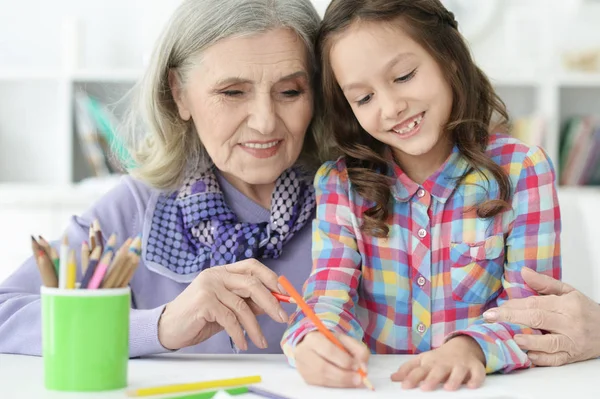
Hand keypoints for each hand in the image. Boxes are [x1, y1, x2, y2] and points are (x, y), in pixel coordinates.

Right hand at [158, 259, 287, 350]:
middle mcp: (216, 274)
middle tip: (282, 318)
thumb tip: (274, 304)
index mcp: (223, 271)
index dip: (271, 278)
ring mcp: (209, 286)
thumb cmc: (199, 317)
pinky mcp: (204, 302)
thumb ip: (247, 302)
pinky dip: (240, 334)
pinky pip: (230, 319)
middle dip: (271, 302)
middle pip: (252, 284)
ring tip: (261, 341)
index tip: (285, 294)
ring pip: (242, 306)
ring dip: (255, 327)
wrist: (168, 327)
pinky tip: (244, 344)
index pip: (252, 266)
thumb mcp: (227, 308)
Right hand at [294, 331, 369, 387]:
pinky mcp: (306, 378)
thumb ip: (358, 350)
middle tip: (358, 379)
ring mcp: (303, 367)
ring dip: (341, 382)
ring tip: (354, 382)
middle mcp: (304, 352)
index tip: (357, 366)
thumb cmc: (331, 342)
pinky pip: (321, 385)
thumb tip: (363, 367)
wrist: (313, 346)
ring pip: (322, 379)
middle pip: (323, 367)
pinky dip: (336, 385)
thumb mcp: (345, 340)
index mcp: (313, 338)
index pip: (328, 350)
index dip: (344, 360)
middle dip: (343, 375)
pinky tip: (345, 383)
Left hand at [391, 336, 485, 390]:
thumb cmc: (439, 358)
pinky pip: (478, 373)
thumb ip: (408, 369)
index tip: (405, 386)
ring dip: (454, 379)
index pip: (419, 370)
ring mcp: (460, 364)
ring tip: (448, 388)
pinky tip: (471, 386)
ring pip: (458, 371)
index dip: (411, 378)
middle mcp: (445, 363)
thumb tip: (393, 378)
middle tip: (425, 388)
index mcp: (430, 363)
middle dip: (432, 379)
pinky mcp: (475, 367)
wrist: (463, 346)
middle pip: (438, 370)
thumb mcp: (423, 361)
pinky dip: (476, 379)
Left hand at [483, 267, 599, 365]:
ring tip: (511, 338)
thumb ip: (544, 283)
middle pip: (537, 319)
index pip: (536, 303)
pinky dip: (542, 359)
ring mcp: (572, 341)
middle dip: (511, 318)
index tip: (496, 308)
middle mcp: (570, 322)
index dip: (514, 306)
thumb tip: (524, 272)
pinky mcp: (573, 356)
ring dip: (529, 341)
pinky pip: (556, 359)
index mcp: (567, 304)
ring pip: (548, 342)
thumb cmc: (585, 310)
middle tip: (491, 318)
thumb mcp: (568, 291)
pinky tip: (528, 355)